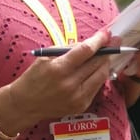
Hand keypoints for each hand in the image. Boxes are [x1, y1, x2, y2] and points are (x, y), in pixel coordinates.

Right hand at [1, 29, 122, 128]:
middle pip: (97, 63)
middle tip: (114, 41)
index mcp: (58, 68)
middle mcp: (69, 84)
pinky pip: (96, 87)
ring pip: (101, 76)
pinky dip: (98, 77)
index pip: (85, 51)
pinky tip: (96, 70)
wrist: (25, 104)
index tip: (107, 33)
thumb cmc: (34, 77)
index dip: (99, 41)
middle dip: (107, 50)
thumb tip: (90, 44)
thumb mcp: (46, 57)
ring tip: (106, 55)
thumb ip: (67, 50)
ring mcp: (77, 97)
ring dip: (105, 63)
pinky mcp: (81, 106)